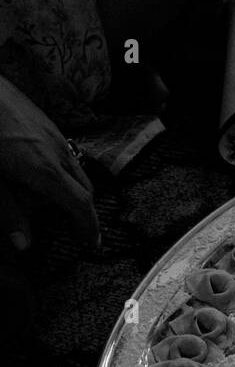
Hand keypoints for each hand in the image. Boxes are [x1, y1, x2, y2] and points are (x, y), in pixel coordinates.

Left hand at [0, 75, 98, 252]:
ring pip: (75, 170)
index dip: (89, 226)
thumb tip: (24, 243)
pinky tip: (38, 174)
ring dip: (71, 191)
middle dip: (83, 212)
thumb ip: (9, 211)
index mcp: (44, 170)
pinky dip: (61, 172)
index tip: (92, 242)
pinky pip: (65, 154)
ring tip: (50, 204)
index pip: (80, 204)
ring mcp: (54, 135)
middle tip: (74, 230)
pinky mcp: (47, 124)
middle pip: (85, 188)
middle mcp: (57, 152)